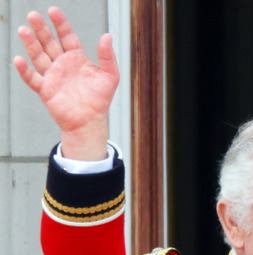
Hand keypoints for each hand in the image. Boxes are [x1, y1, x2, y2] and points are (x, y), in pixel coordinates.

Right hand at [14, 7, 118, 159]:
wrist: (90, 122)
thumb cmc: (100, 99)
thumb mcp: (110, 76)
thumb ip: (107, 56)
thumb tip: (107, 36)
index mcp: (77, 58)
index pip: (67, 36)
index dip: (60, 24)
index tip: (53, 11)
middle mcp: (62, 64)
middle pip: (49, 42)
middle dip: (41, 29)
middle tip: (33, 15)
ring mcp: (52, 76)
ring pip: (38, 56)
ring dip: (31, 44)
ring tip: (23, 30)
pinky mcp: (45, 90)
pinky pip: (32, 78)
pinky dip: (25, 70)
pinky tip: (19, 59)